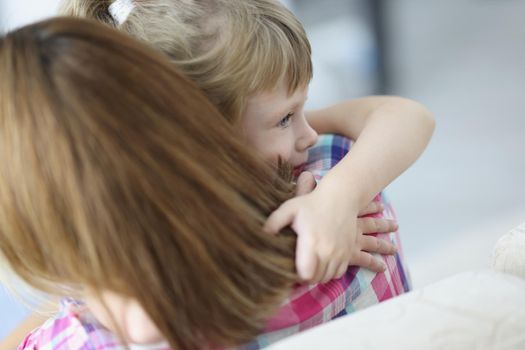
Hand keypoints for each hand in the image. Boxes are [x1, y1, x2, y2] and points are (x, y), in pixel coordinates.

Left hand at [264, 177, 397, 283]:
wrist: (340, 197)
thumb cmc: (311, 203)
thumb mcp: (289, 208)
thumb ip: (273, 222)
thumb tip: (261, 235)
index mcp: (311, 241)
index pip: (305, 274)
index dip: (296, 275)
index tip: (291, 267)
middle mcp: (328, 250)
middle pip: (315, 278)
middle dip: (306, 276)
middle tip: (299, 266)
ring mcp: (340, 253)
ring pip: (327, 277)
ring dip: (318, 275)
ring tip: (310, 264)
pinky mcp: (349, 252)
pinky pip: (339, 273)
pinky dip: (330, 272)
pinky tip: (323, 262)